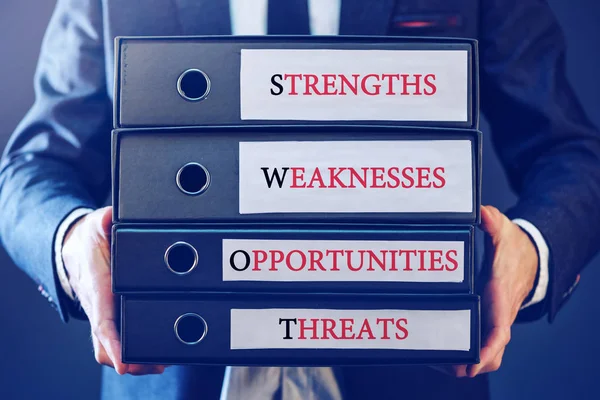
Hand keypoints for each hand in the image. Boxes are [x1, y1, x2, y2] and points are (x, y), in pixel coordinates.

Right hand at [62, 206, 165, 375]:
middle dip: (127, 358)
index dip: (112, 341)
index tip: (123, 359)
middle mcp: (98, 307)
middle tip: (153, 365)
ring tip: (159, 363)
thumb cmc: (88, 241)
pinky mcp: (111, 318)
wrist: (74, 249)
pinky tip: (156, 357)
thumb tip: (109, 217)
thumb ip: (103, 221)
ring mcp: (103, 315)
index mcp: (96, 287)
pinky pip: (117, 342)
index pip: (102, 319)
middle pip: (107, 343)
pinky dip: (133, 353)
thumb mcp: (96, 225)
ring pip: (111, 348)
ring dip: (133, 359)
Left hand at [434, 205, 538, 377]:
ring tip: (441, 364)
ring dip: (469, 362)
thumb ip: (492, 223)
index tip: (473, 362)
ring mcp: (495, 319)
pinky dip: (468, 354)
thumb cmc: (515, 249)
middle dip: (474, 363)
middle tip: (448, 366)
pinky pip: (481, 344)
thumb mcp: (504, 232)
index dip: (488, 347)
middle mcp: (500, 314)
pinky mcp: (488, 320)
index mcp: (501, 297)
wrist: (531, 257)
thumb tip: (482, 212)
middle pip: (492, 350)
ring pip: (488, 352)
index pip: (499, 329)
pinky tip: (445, 355)